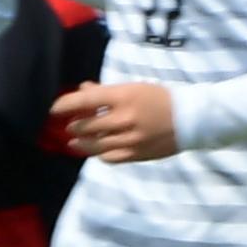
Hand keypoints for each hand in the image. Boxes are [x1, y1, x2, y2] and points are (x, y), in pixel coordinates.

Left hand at [53, 79, 185, 164]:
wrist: (194, 118)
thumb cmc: (161, 98)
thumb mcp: (134, 88)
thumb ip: (106, 91)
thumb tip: (82, 90)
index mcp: (123, 97)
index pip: (83, 101)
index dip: (62, 105)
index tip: (51, 109)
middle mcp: (124, 119)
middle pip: (84, 126)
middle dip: (73, 126)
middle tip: (69, 125)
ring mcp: (131, 139)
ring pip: (93, 145)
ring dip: (80, 143)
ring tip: (75, 141)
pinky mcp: (137, 154)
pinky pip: (109, 158)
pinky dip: (99, 154)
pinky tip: (97, 150)